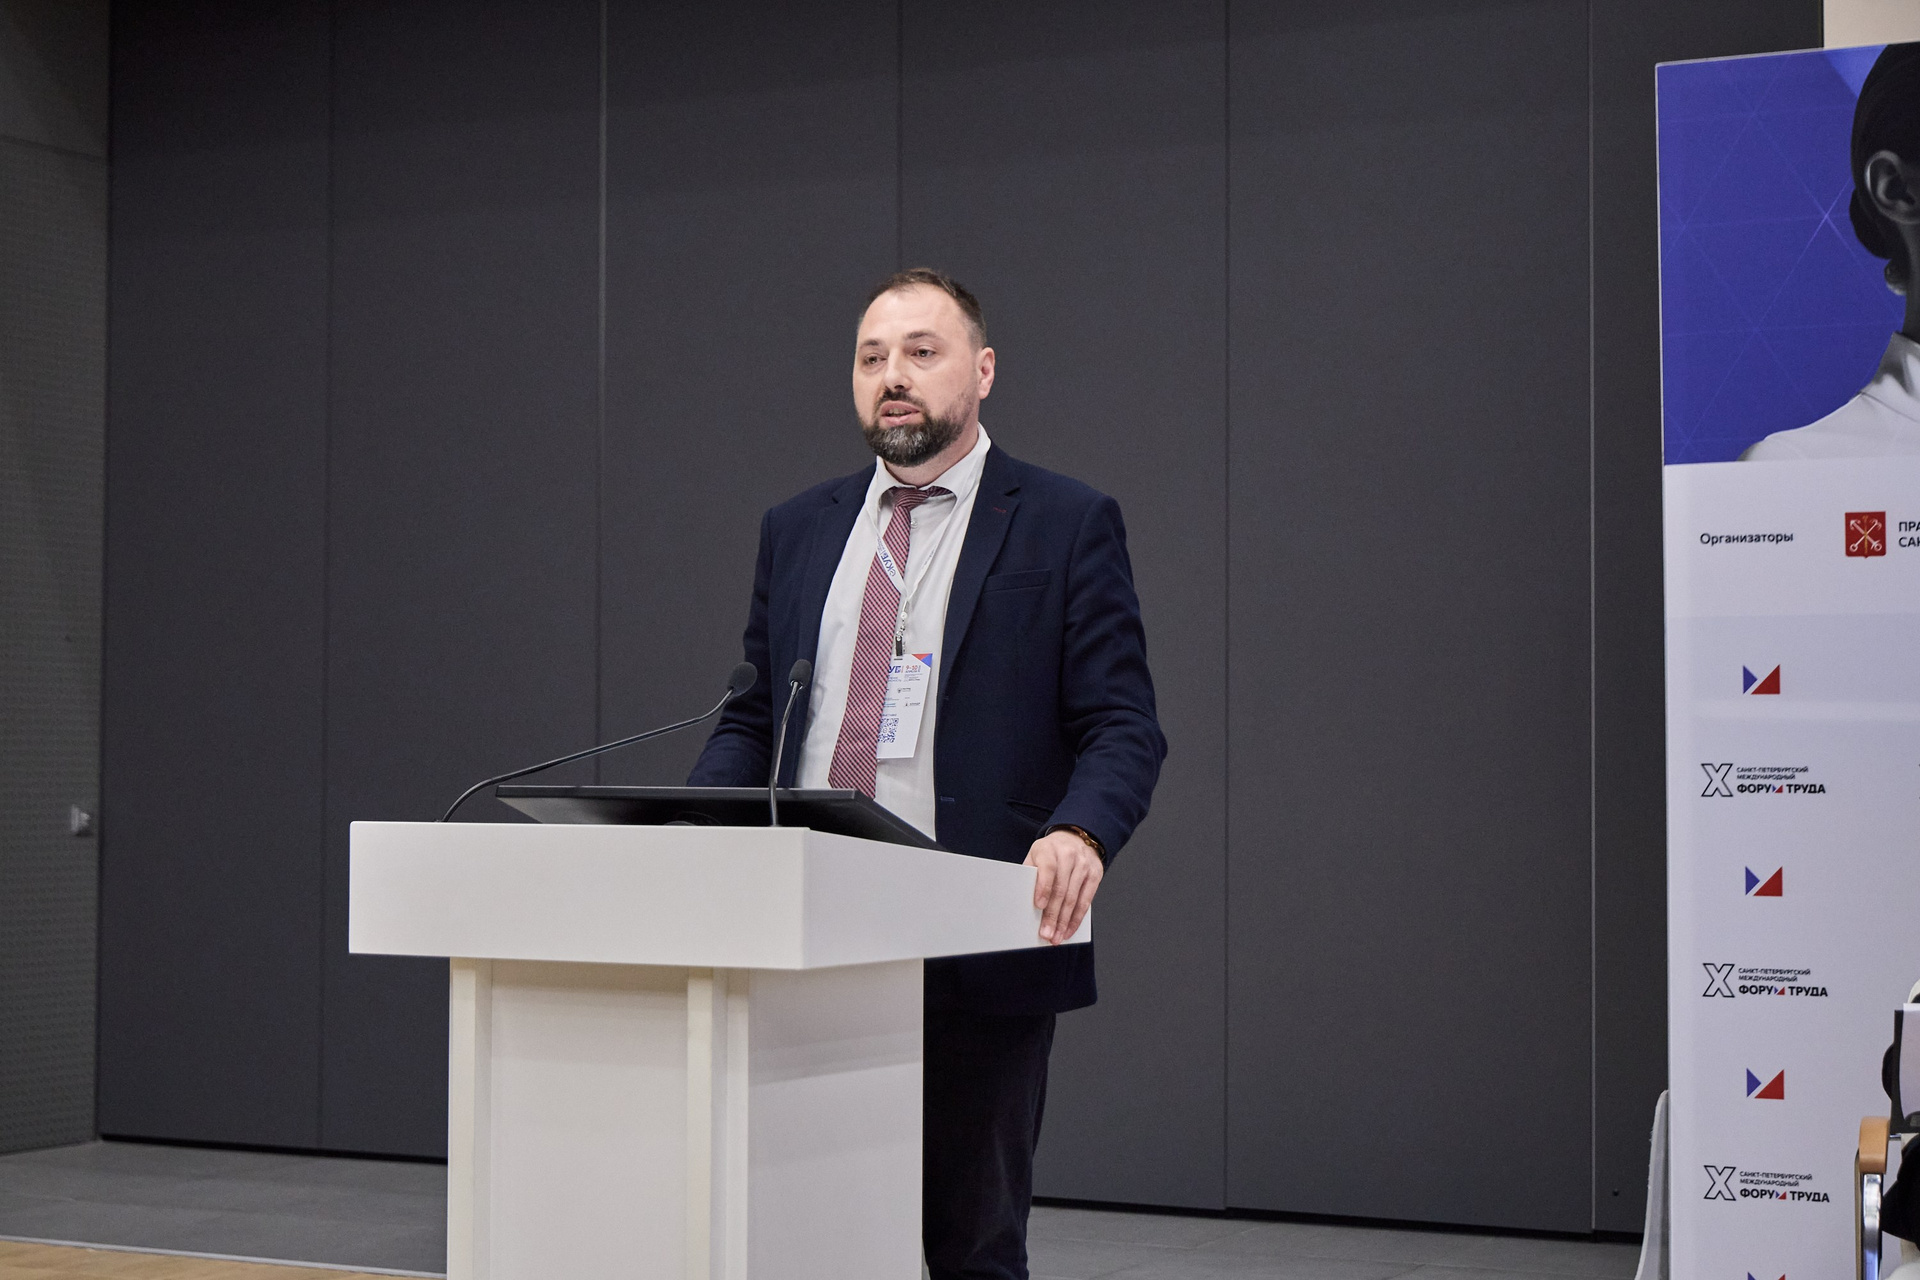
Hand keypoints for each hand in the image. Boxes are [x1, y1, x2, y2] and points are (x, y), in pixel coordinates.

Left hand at [1024, 830, 1102, 944]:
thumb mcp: (1035, 856)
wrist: (1075, 838)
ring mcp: (1084, 865)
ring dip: (1064, 922)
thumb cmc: (1050, 852)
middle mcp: (1069, 855)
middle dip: (1053, 915)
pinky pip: (1086, 901)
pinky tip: (1069, 930)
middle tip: (1046, 934)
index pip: (1049, 868)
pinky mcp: (1095, 875)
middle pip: (1061, 889)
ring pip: (1074, 898)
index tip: (1039, 906)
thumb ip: (1031, 875)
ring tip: (1056, 938)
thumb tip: (1024, 905)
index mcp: (1049, 849)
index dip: (1044, 888)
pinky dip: (1077, 919)